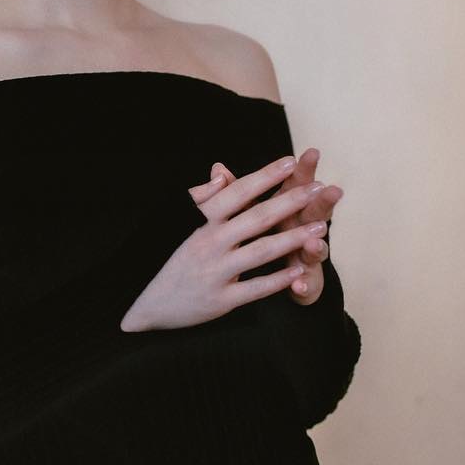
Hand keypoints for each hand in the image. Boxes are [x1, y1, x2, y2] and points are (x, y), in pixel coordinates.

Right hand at [119, 155, 331, 331]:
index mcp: (199, 221)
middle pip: (256, 218)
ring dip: (293, 238)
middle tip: (319, 187)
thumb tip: (222, 171)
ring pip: (261, 252)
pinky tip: (300, 270)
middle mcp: (208, 243)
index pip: (237, 192)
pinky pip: (255, 288)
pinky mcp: (220, 300)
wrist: (144, 303)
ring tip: (321, 227)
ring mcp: (215, 272)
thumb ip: (202, 197)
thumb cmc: (166, 257)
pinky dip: (279, 279)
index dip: (265, 176)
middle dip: (290, 201)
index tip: (290, 161)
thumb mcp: (176, 222)